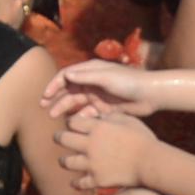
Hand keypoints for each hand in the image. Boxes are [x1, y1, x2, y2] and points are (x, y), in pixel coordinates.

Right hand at [42, 57, 156, 117]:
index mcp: (90, 71)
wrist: (150, 95)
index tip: (46, 95)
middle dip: (55, 98)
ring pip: (75, 103)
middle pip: (68, 90)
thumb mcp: (106, 77)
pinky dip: (79, 118)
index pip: (66, 76)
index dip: (54, 84)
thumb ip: (85, 77)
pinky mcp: (104, 109)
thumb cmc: (128, 81)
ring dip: (64, 108)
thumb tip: (65, 75)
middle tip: (44, 108)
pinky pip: (87, 114)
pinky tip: (73, 124)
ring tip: (54, 117)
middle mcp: (91, 82)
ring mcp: (97, 96)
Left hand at [57, 106, 156, 190]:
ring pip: (66, 162)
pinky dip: (76, 183)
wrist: (151, 162)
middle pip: (63, 139)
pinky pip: (80, 183)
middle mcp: (90, 145)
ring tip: (64, 161)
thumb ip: (110, 117)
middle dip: (58, 137)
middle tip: (58, 138)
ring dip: (64, 161)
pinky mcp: (97, 180)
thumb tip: (98, 117)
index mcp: (96, 128)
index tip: (71, 125)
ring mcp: (92, 164)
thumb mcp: (127, 120)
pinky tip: (75, 182)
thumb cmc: (142, 138)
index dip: (70, 123)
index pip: (72, 122)